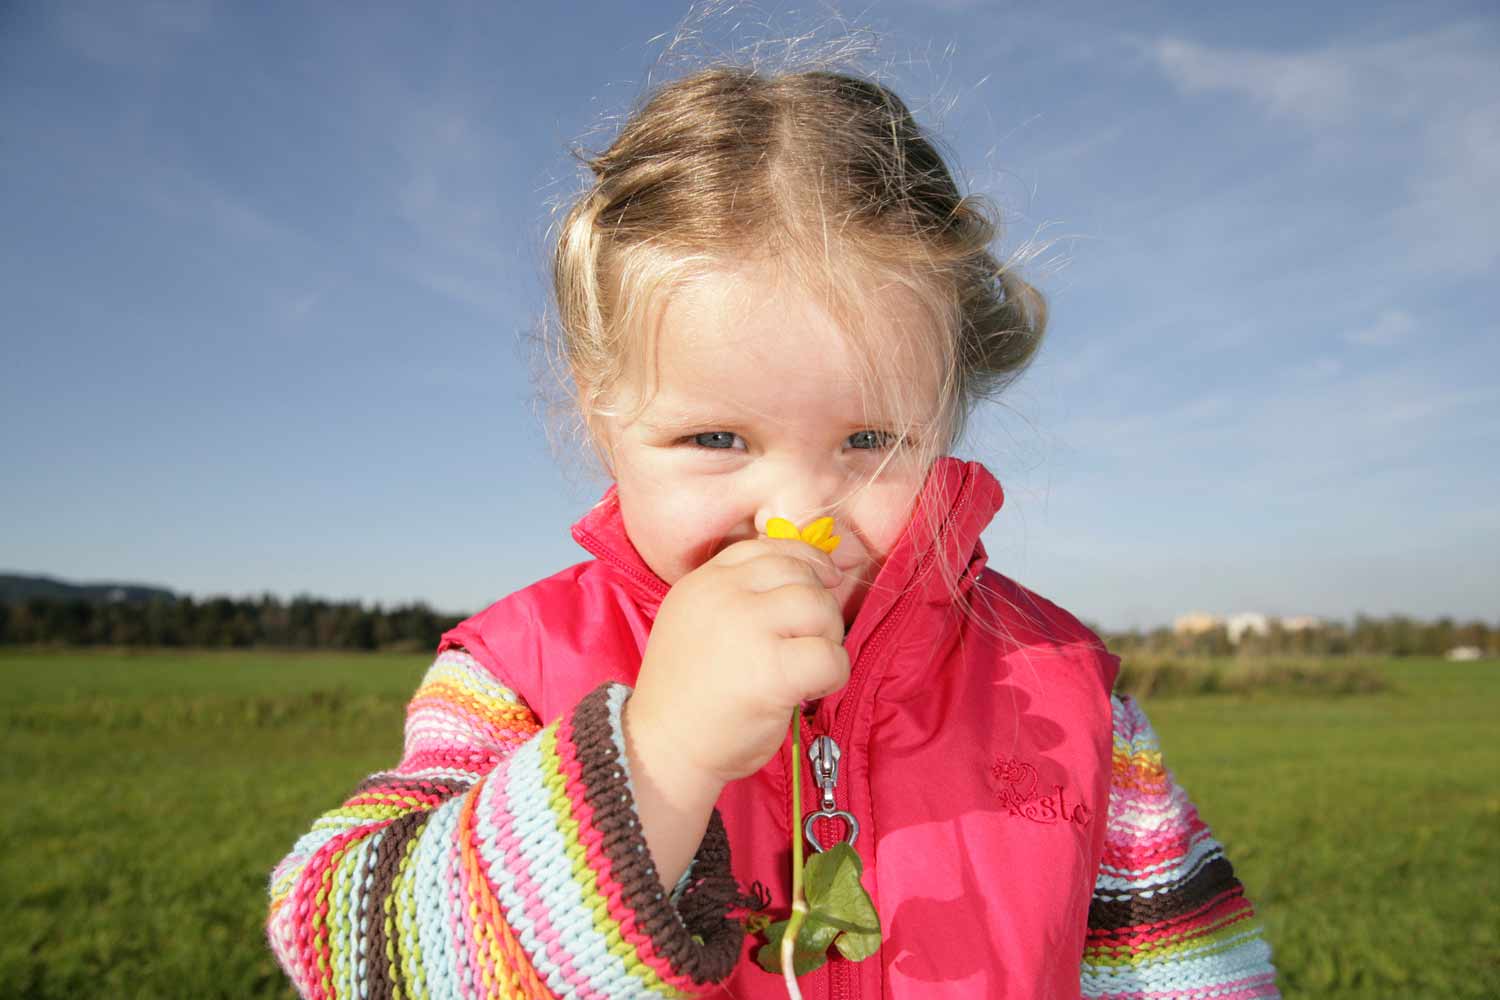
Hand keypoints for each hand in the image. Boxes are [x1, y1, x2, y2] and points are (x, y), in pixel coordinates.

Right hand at [626, 537, 849, 787]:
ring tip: (807, 666)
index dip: (803, 562)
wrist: (663, 747)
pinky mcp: (773, 669)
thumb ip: (735, 595)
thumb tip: (808, 575)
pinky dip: (833, 675)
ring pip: (820, 608)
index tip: (819, 582)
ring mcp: (748, 628)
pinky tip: (811, 690)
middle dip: (818, 606)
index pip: (768, 547)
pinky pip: (831, 657)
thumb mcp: (696, 621)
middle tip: (807, 642)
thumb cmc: (687, 693)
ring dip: (827, 638)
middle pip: (801, 574)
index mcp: (704, 582)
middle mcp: (724, 595)